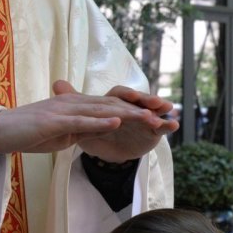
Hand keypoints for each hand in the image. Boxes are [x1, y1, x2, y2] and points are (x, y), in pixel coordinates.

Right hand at [0, 82, 176, 159]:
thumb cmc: (24, 134)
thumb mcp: (57, 133)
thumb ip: (75, 130)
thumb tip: (90, 133)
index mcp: (74, 106)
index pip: (109, 108)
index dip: (133, 110)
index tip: (155, 116)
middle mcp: (71, 103)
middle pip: (111, 105)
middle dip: (139, 110)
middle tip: (163, 114)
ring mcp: (63, 110)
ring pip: (101, 111)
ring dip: (127, 115)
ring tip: (150, 118)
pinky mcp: (53, 121)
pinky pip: (81, 121)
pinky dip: (101, 122)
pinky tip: (118, 123)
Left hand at [54, 80, 177, 162]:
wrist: (105, 150)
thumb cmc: (96, 130)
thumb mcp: (83, 118)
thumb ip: (73, 101)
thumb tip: (57, 83)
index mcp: (115, 101)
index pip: (121, 95)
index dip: (127, 95)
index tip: (132, 96)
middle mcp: (131, 107)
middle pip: (141, 101)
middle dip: (149, 100)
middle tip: (156, 103)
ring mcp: (144, 118)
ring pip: (153, 112)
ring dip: (161, 111)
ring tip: (169, 112)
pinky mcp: (152, 131)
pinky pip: (161, 127)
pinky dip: (168, 125)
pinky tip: (174, 124)